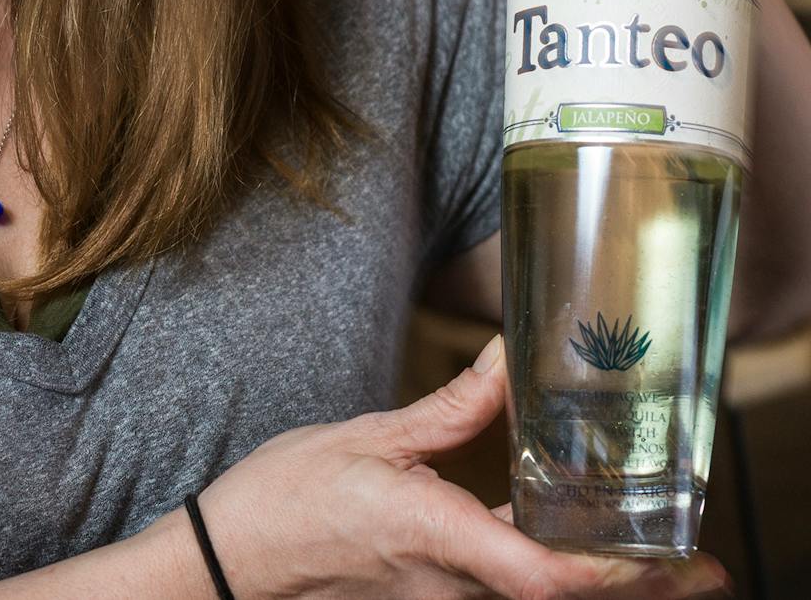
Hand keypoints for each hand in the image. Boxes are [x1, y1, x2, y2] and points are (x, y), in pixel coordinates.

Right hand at [196, 336, 728, 598]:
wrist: (232, 557)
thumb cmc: (288, 497)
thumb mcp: (370, 436)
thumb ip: (450, 408)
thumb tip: (508, 360)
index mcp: (432, 536)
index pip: (541, 575)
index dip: (614, 575)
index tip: (677, 560)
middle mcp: (447, 586)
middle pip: (559, 597)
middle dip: (638, 587)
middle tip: (703, 568)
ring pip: (535, 597)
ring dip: (601, 582)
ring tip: (660, 558)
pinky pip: (502, 590)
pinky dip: (551, 573)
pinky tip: (570, 546)